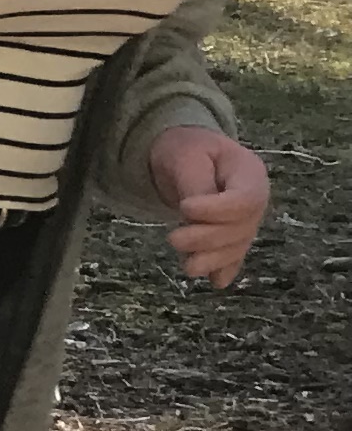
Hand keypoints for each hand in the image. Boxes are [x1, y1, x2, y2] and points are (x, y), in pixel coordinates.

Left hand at [152, 126, 269, 288]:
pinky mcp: (232, 236)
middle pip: (242, 227)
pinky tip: (216, 282)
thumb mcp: (187, 157)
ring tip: (188, 267)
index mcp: (250, 173)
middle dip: (209, 238)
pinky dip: (225, 270)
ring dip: (215, 260)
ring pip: (238, 246)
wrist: (187, 154)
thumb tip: (193, 213)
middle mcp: (256, 200)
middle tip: (174, 239)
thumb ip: (195, 184)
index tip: (185, 208)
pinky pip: (233, 256)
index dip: (218, 210)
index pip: (247, 199)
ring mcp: (247, 220)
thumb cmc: (186, 149)